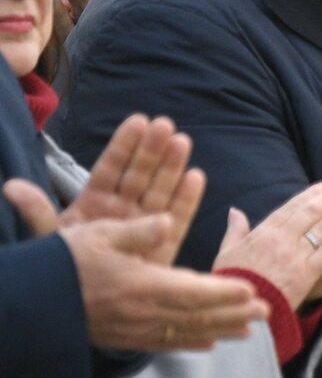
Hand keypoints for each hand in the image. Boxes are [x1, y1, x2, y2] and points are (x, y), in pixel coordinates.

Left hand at [24, 114, 204, 265]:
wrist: (91, 309)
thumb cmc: (68, 274)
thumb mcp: (52, 242)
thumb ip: (38, 213)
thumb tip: (11, 186)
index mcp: (94, 205)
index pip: (110, 169)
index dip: (124, 146)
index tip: (138, 120)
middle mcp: (122, 210)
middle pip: (139, 175)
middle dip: (152, 150)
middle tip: (165, 125)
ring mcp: (144, 225)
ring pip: (160, 190)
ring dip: (172, 166)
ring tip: (182, 141)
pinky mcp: (164, 244)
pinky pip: (178, 218)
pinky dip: (187, 198)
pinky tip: (195, 176)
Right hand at [59, 212, 268, 351]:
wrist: (31, 300)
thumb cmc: (66, 263)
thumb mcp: (99, 236)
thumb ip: (138, 231)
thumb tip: (167, 221)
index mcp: (142, 286)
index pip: (194, 292)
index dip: (225, 293)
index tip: (252, 292)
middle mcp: (142, 314)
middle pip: (198, 317)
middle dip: (234, 315)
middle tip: (266, 313)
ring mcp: (133, 330)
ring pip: (186, 333)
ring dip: (221, 330)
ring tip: (248, 329)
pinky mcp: (123, 338)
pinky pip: (165, 343)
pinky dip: (192, 342)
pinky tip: (207, 342)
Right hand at [213, 169, 321, 308]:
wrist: (231, 314)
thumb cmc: (230, 282)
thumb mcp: (227, 253)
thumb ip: (235, 230)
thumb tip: (235, 211)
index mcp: (264, 231)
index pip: (296, 204)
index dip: (319, 190)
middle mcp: (280, 239)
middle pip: (313, 209)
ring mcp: (293, 256)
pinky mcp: (304, 275)